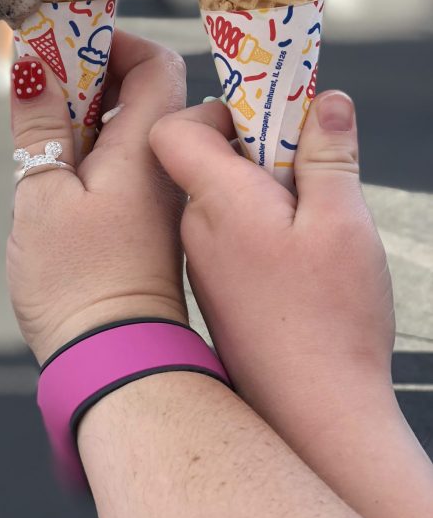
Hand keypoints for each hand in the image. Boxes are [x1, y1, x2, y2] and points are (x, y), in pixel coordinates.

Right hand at [8, 31, 186, 363]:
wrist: (113, 360)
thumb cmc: (78, 281)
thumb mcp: (42, 193)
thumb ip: (39, 124)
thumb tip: (33, 64)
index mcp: (147, 148)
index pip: (155, 63)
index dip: (113, 43)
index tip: (64, 45)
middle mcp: (163, 165)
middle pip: (143, 89)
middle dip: (91, 75)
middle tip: (42, 86)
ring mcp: (157, 193)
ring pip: (129, 126)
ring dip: (86, 113)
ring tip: (42, 130)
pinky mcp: (143, 219)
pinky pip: (123, 160)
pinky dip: (91, 148)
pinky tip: (58, 171)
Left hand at [149, 90, 395, 442]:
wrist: (310, 415)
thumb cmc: (327, 322)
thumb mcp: (342, 223)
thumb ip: (328, 154)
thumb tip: (325, 101)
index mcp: (216, 199)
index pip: (176, 127)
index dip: (218, 109)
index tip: (268, 112)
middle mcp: (194, 226)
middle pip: (203, 155)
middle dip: (254, 143)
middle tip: (304, 155)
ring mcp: (201, 259)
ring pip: (220, 193)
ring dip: (260, 184)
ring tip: (309, 206)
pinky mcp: (216, 285)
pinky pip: (226, 228)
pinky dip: (257, 219)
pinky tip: (296, 247)